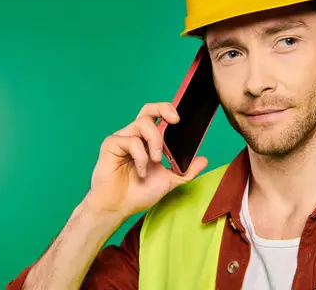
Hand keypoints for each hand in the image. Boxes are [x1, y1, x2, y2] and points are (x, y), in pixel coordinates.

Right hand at [83, 102, 207, 218]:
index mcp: (148, 140)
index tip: (180, 119)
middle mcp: (135, 135)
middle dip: (163, 109)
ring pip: (143, 123)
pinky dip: (141, 157)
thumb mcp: (169, 180)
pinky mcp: (111, 144)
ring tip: (157, 160)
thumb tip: (204, 159)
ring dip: (155, 141)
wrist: (118, 207)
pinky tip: (141, 171)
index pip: (158, 116)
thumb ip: (186, 171)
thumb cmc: (139, 192)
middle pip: (148, 109)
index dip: (168, 110)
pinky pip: (131, 141)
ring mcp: (123, 138)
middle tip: (175, 121)